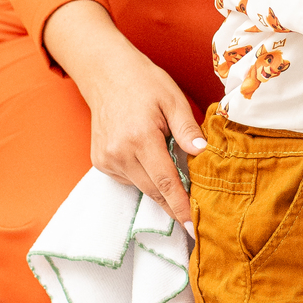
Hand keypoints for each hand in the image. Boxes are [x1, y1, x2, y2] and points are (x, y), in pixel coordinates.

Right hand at [42, 0, 206, 230]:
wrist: (106, 73)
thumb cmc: (144, 82)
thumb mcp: (173, 99)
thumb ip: (187, 129)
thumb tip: (203, 153)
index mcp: (140, 138)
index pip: (166, 183)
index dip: (181, 207)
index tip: (193, 228)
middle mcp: (119, 153)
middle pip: (153, 191)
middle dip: (175, 204)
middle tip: (194, 217)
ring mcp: (106, 159)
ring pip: (141, 187)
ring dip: (160, 187)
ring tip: (175, 175)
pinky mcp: (100, 161)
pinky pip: (129, 178)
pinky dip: (144, 176)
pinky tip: (149, 157)